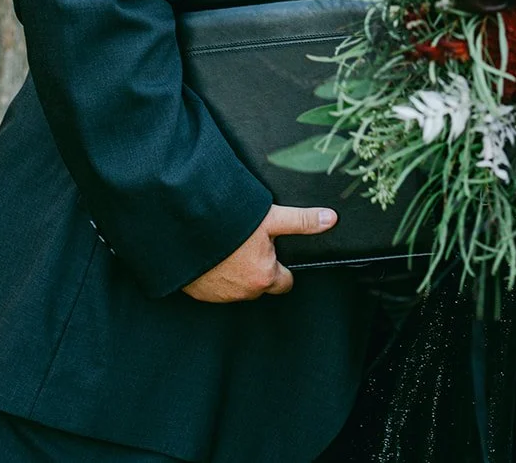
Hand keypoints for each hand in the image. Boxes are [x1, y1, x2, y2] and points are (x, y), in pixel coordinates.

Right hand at [181, 204, 335, 302]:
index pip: (284, 282)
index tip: (274, 251)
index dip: (281, 266)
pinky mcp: (199, 294)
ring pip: (238, 288)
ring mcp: (220, 296)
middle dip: (258, 269)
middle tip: (250, 245)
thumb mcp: (270, 219)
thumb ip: (302, 221)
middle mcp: (244, 292)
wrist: (184, 231)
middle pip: (261, 285)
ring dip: (236, 273)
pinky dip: (216, 275)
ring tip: (230, 248)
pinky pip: (214, 288)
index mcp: (264, 277)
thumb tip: (331, 219)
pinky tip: (213, 256)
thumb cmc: (229, 226)